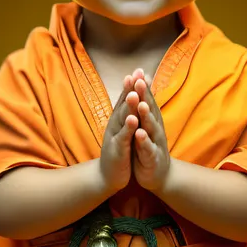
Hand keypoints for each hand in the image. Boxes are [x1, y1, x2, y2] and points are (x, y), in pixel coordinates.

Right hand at [99, 73, 141, 193]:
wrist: (108, 176)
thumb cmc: (119, 151)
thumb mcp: (123, 130)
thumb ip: (127, 114)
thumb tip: (131, 96)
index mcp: (118, 120)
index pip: (125, 99)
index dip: (132, 84)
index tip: (139, 69)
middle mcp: (115, 125)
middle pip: (123, 104)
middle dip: (130, 88)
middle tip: (135, 73)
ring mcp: (114, 137)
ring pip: (122, 119)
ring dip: (128, 106)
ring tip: (134, 93)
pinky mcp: (117, 151)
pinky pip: (123, 138)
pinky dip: (128, 129)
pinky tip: (133, 120)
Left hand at [130, 70, 170, 192]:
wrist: (159, 175)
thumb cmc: (148, 147)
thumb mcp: (145, 126)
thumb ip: (143, 108)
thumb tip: (142, 86)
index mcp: (151, 121)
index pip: (147, 100)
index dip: (142, 87)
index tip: (137, 71)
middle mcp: (155, 128)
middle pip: (149, 109)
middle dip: (144, 95)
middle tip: (139, 81)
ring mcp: (155, 143)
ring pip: (151, 127)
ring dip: (146, 115)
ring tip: (141, 104)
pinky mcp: (152, 158)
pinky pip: (147, 149)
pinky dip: (144, 141)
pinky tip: (139, 134)